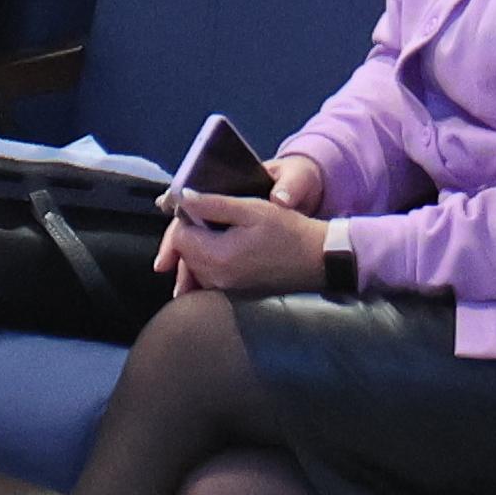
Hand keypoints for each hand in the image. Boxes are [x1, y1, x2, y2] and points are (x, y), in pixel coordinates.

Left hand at [153, 185, 335, 295]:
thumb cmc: (288, 231)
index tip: (199, 206)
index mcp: (216, 257)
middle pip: (183, 253)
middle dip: (188, 233)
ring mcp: (224, 291)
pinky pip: (207, 279)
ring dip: (197, 248)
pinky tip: (220, 251)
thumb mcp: (252, 209)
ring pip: (193, 267)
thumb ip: (212, 204)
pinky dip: (207, 264)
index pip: (177, 237)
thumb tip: (181, 198)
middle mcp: (215, 279)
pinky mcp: (233, 296)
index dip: (184, 217)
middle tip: (207, 214)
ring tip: (215, 229)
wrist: (318, 260)